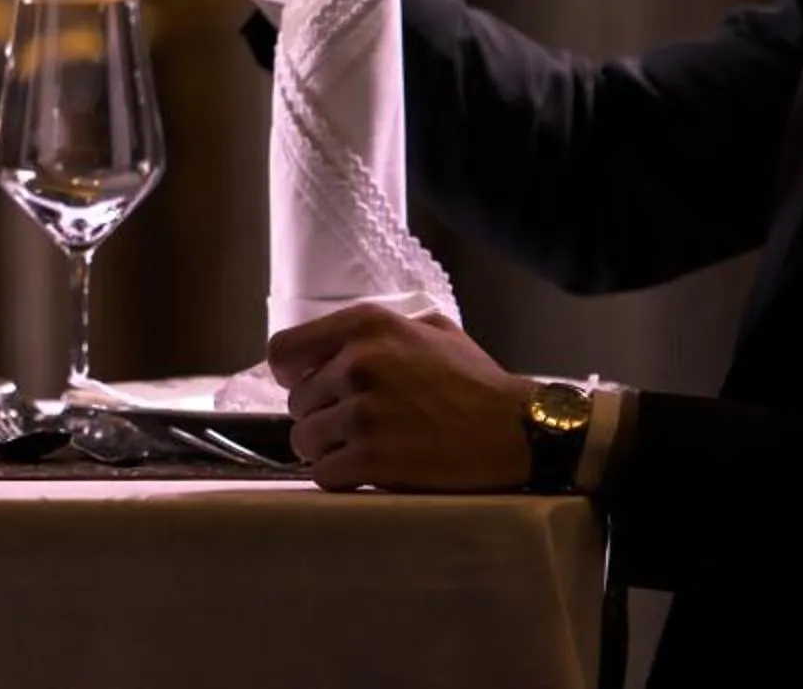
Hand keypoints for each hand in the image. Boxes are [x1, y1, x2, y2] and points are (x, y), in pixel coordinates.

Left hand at [267, 303, 529, 490]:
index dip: (291, 375)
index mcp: (367, 326)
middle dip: (320, 416)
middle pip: (297, 402)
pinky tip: (367, 473)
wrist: (517, 430)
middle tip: (354, 428)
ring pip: (304, 440)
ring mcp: (363, 411)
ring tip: (360, 452)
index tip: (308, 389)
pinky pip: (325, 472)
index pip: (285, 350)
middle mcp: (358, 362)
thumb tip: (333, 344)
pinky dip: (340, 477)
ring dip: (326, 450)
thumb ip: (380, 331)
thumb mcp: (431, 330)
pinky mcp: (372, 457)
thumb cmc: (476, 382)